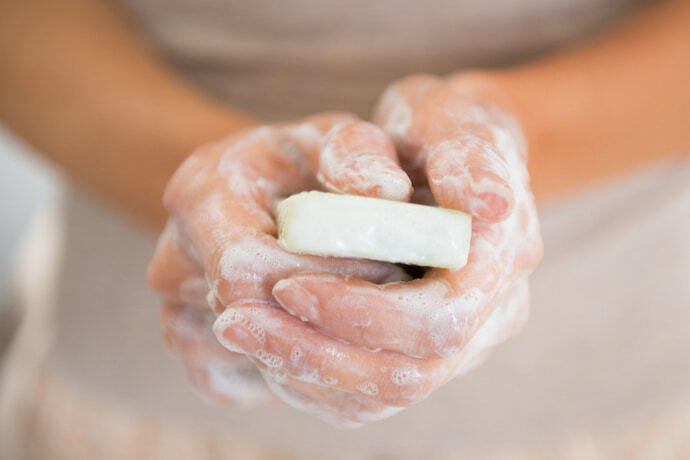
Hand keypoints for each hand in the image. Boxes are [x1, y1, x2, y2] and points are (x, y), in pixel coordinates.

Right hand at [148, 113, 409, 411]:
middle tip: (394, 294)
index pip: (246, 268)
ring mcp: (179, 322)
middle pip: (257, 326)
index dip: (328, 278)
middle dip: (339, 317)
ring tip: (368, 306)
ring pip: (266, 366)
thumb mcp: (341, 138)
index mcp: (198, 194)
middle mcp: (172, 265)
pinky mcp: (203, 365)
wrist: (271, 203)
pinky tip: (340, 335)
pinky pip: (264, 389)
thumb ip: (360, 153)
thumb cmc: (313, 167)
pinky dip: (315, 375)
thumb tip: (386, 192)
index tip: (390, 267)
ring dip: (333, 347)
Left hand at [211, 75, 542, 425]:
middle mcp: (490, 317)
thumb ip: (466, 154)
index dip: (360, 312)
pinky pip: (366, 396)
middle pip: (407, 373)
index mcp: (504, 260)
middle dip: (315, 349)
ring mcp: (459, 345)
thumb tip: (486, 204)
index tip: (286, 284)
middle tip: (233, 320)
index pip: (438, 320)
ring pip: (380, 394)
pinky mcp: (421, 354)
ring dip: (302, 368)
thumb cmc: (442, 127)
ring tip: (235, 328)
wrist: (446, 154)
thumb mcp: (450, 117)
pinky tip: (265, 342)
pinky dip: (310, 376)